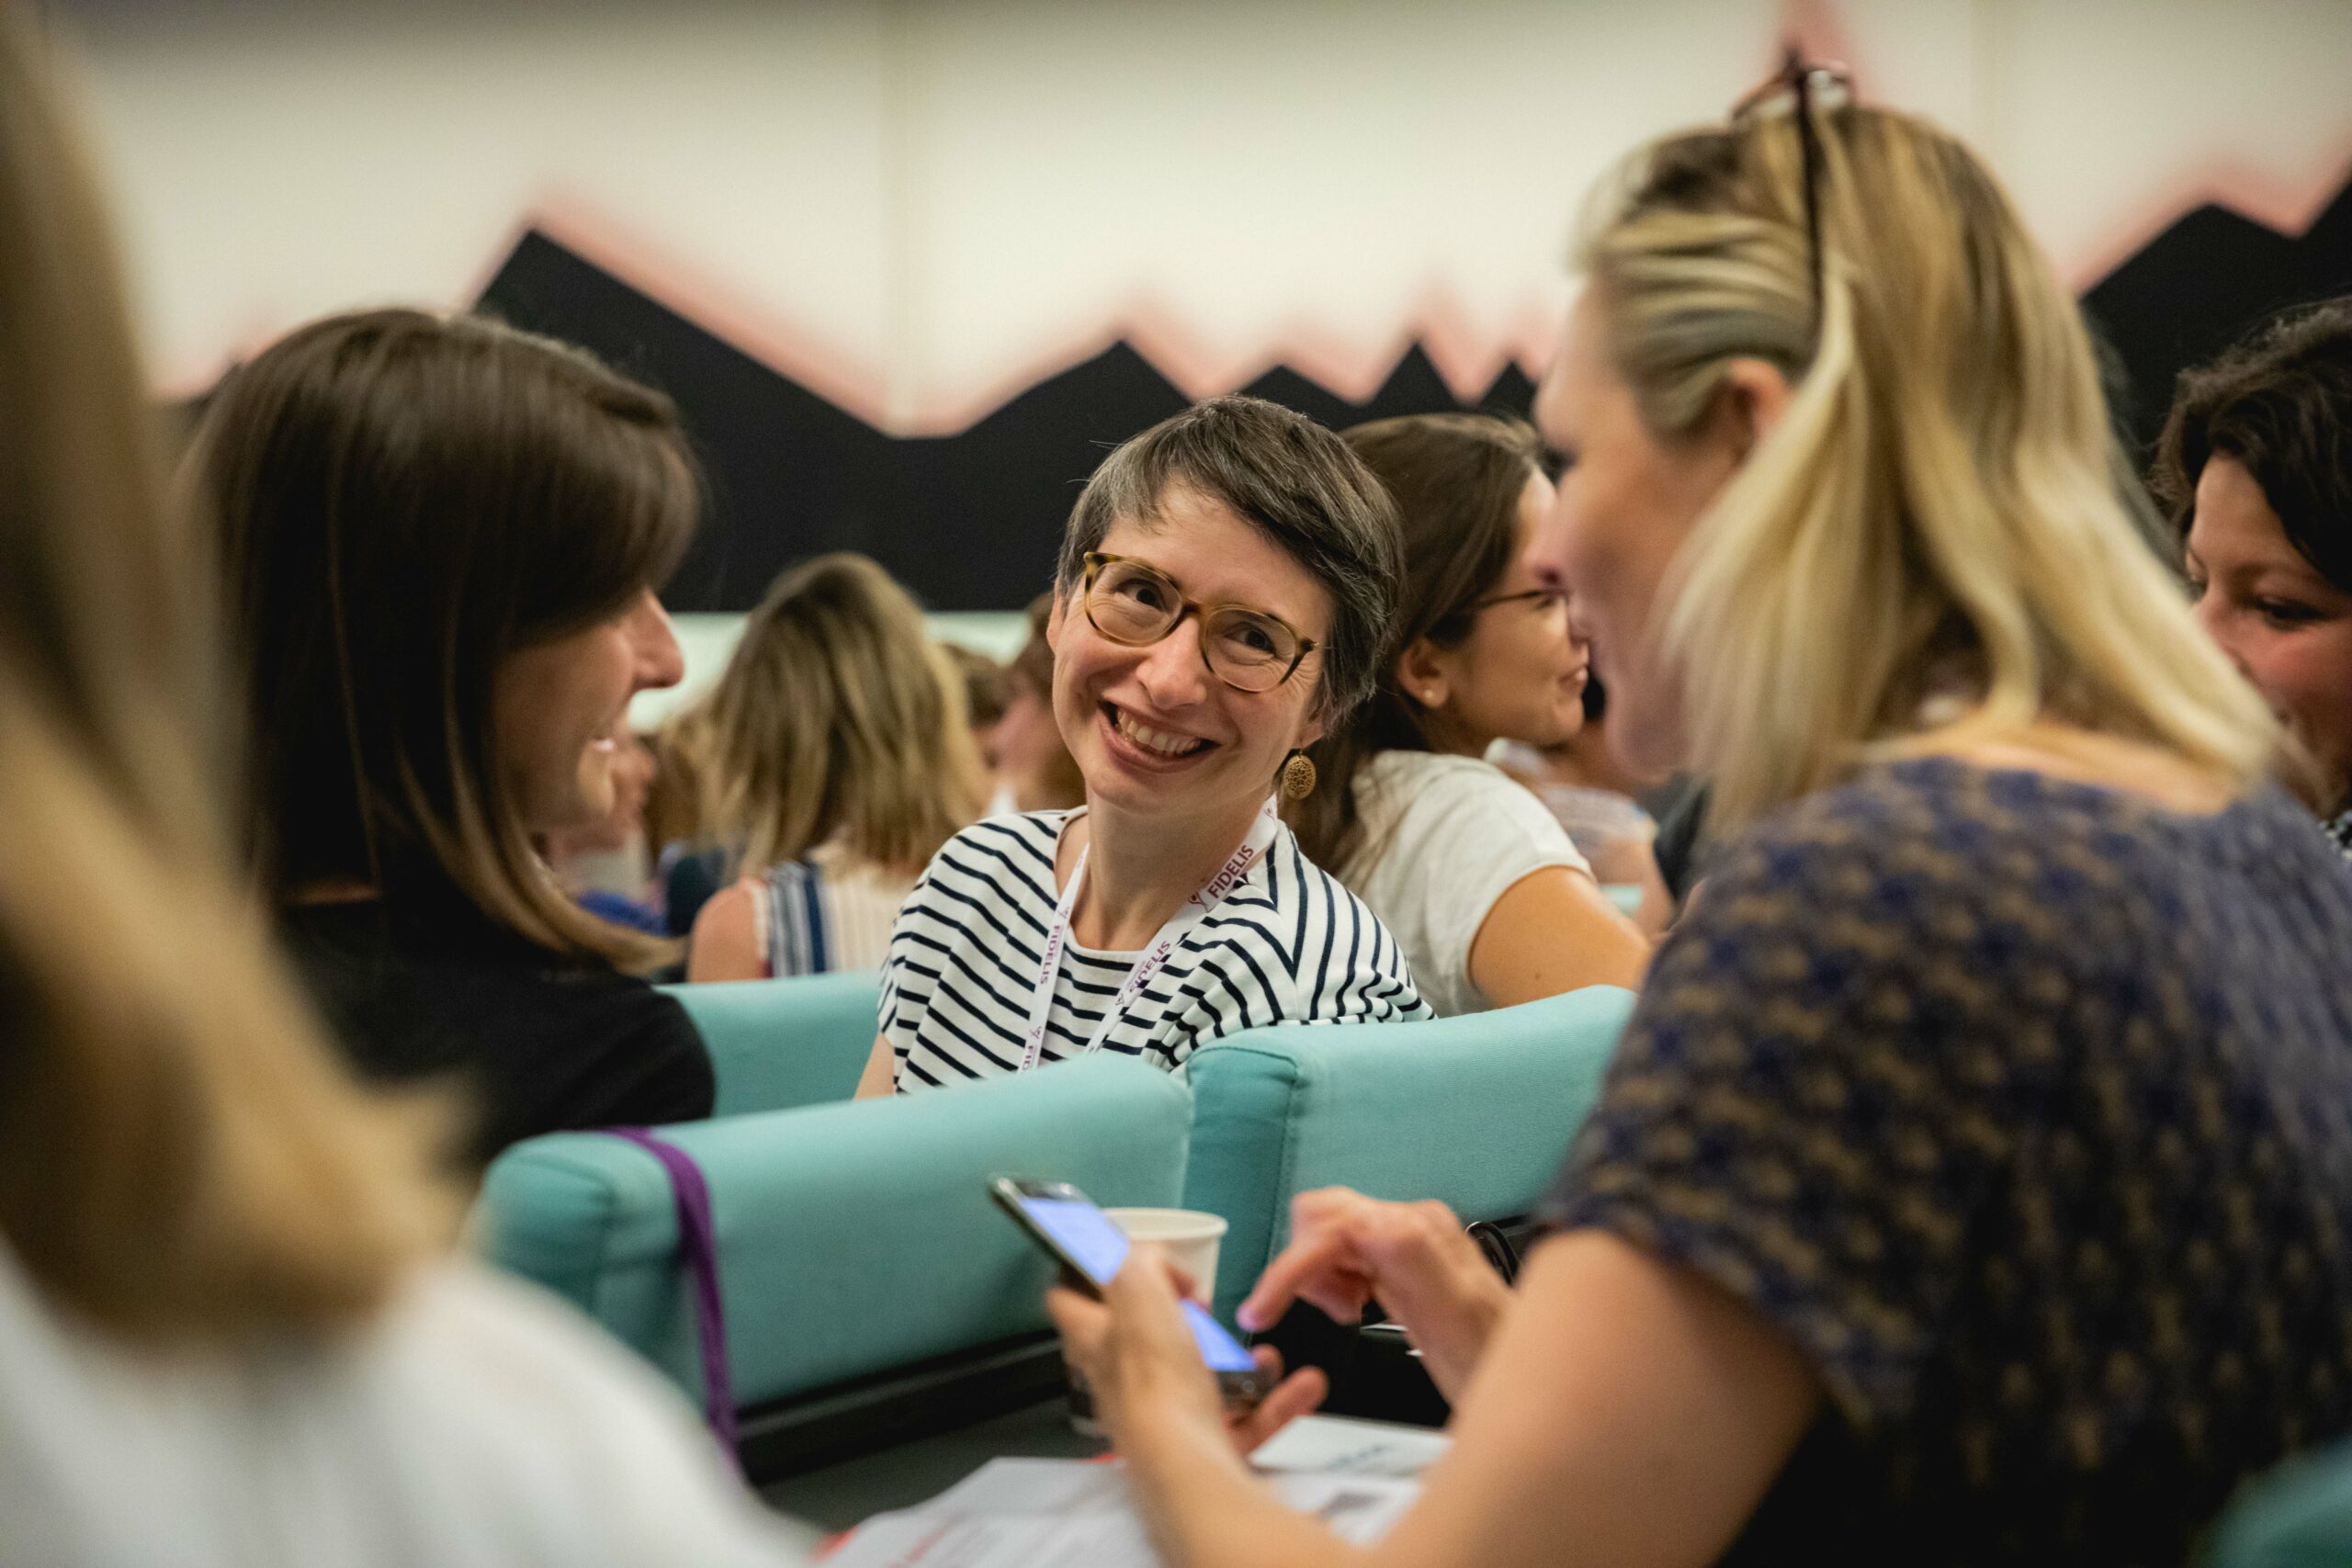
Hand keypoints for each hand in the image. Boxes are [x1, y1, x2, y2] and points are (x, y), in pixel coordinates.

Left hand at [1047, 1250, 1327, 1456]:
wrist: (1186, 1469)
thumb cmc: (1156, 1388)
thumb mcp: (1140, 1293)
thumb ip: (1140, 1260)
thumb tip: (1146, 1252)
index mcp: (1096, 1341)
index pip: (1068, 1300)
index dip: (1088, 1275)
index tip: (1117, 1260)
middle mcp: (1121, 1381)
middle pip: (1142, 1340)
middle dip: (1181, 1320)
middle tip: (1199, 1307)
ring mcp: (1161, 1416)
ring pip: (1201, 1378)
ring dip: (1238, 1361)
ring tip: (1259, 1351)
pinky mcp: (1199, 1445)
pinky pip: (1243, 1418)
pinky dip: (1274, 1400)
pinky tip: (1300, 1385)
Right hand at [1237, 1187, 1512, 1401]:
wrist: (1525, 1374)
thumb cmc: (1496, 1359)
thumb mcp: (1455, 1320)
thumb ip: (1412, 1262)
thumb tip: (1368, 1224)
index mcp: (1418, 1232)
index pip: (1330, 1226)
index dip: (1289, 1266)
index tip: (1263, 1311)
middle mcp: (1410, 1222)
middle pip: (1319, 1217)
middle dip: (1305, 1267)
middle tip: (1333, 1310)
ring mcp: (1405, 1235)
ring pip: (1324, 1231)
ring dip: (1319, 1274)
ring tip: (1351, 1310)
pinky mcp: (1399, 1252)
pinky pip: (1342, 1250)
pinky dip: (1335, 1280)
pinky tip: (1361, 1305)